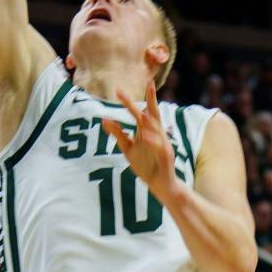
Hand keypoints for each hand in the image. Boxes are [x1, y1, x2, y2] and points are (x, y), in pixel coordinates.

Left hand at [100, 80, 178, 198]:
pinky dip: (152, 141)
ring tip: (142, 112)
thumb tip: (104, 119)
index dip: (130, 101)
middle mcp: (157, 134)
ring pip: (157, 128)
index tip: (118, 90)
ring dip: (150, 120)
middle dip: (150, 100)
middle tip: (148, 87)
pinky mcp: (166, 156)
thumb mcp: (128, 148)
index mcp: (148, 131)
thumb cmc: (145, 165)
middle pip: (152, 114)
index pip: (140, 111)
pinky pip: (159, 147)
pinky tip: (145, 136)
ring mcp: (163, 144)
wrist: (160, 185)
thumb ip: (118, 134)